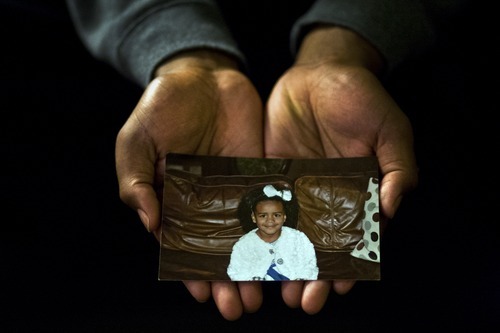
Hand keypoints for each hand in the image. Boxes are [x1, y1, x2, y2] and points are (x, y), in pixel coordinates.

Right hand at [115, 50, 263, 319]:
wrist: (202, 74)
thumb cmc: (162, 106)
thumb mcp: (136, 142)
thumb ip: (136, 182)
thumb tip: (148, 223)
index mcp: (175, 201)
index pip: (183, 246)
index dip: (191, 270)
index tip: (202, 292)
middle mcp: (208, 202)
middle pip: (219, 249)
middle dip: (228, 279)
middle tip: (239, 307)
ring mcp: (237, 190)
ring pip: (248, 236)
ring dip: (256, 264)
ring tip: (265, 292)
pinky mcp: (262, 173)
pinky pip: (271, 204)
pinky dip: (280, 229)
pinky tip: (289, 251)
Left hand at [265, 26, 417, 313]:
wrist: (318, 73)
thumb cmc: (360, 98)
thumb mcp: (390, 130)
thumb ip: (398, 170)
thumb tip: (392, 209)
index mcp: (357, 195)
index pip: (354, 241)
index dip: (349, 265)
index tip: (341, 286)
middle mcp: (325, 200)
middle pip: (318, 247)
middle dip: (312, 275)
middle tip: (302, 301)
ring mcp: (295, 191)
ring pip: (287, 236)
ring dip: (281, 264)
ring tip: (273, 290)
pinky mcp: (268, 177)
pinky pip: (260, 209)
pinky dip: (254, 233)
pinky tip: (246, 254)